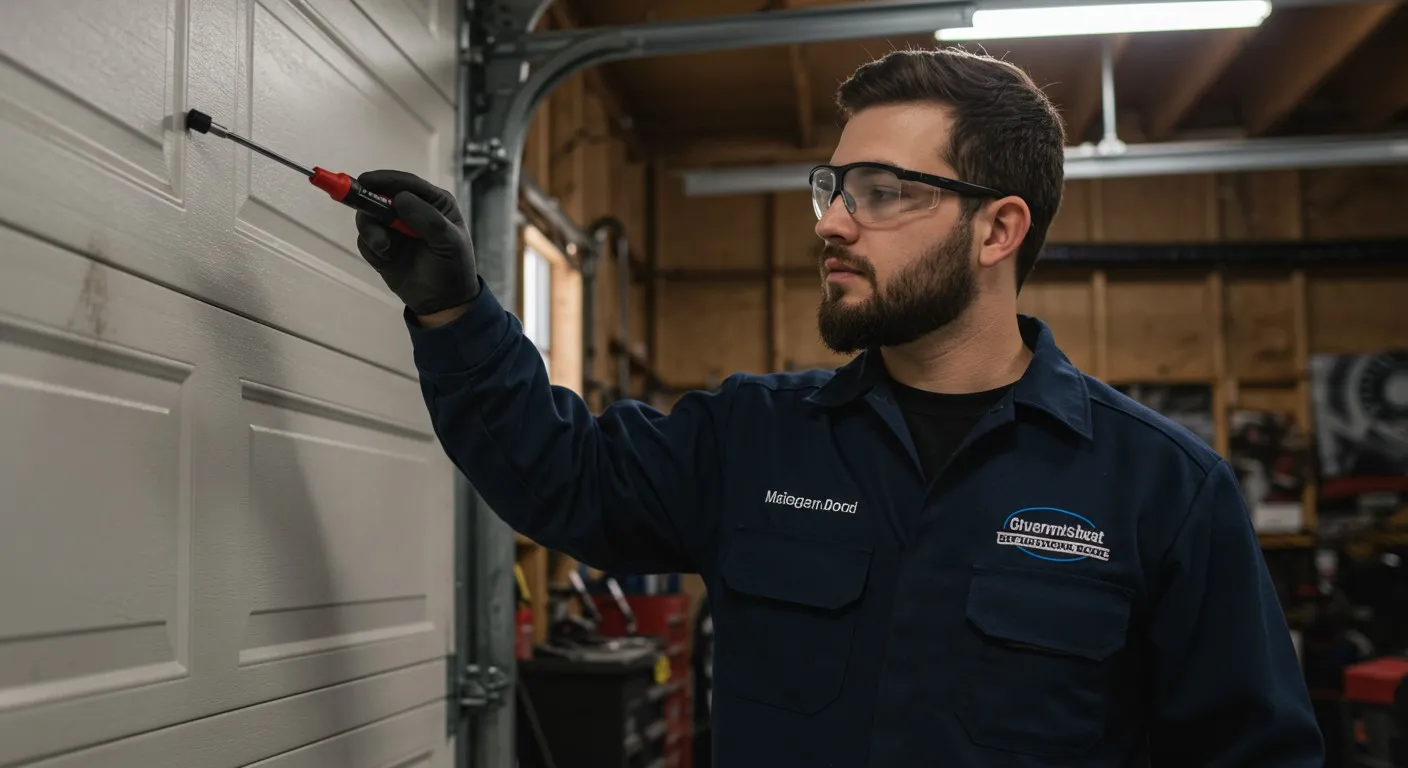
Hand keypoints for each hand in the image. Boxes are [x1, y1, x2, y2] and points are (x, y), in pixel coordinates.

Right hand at [354, 170, 479, 316]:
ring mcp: (394, 228)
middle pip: (380, 196)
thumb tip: (400, 198)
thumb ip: (428, 219)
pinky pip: (366, 241)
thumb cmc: (454, 266)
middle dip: (370, 205)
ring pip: (368, 218)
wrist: (444, 301)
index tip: (366, 181)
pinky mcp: (382, 247)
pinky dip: (372, 249)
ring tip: (385, 247)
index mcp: (433, 202)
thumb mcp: (449, 242)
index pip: (406, 183)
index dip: (385, 180)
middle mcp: (412, 210)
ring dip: (371, 231)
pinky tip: (388, 259)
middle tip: (368, 215)